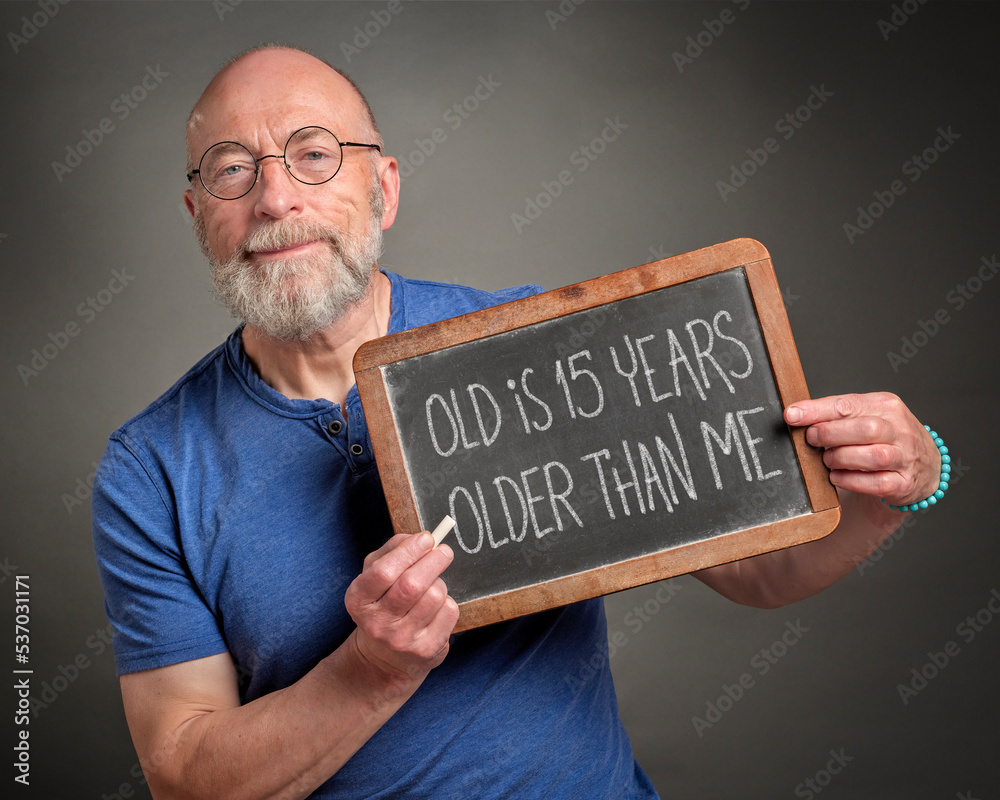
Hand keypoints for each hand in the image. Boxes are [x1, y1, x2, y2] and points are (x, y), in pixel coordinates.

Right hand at [344, 533, 458, 682]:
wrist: (385, 655)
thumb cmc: (382, 603)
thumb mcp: (374, 573)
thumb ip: (393, 549)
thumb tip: (422, 539)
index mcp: (358, 599)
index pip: (384, 572)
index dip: (409, 551)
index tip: (426, 539)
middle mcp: (377, 623)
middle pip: (412, 584)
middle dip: (434, 561)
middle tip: (443, 551)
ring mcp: (402, 639)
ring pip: (434, 596)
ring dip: (439, 583)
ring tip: (432, 586)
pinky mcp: (426, 650)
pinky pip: (449, 612)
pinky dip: (447, 602)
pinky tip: (436, 607)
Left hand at [784, 392, 940, 506]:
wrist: (925, 464)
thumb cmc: (884, 437)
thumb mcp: (866, 416)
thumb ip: (836, 415)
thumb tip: (795, 414)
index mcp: (885, 406)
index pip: (848, 404)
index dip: (817, 410)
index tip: (792, 415)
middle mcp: (900, 429)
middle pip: (864, 429)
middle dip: (830, 434)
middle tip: (811, 439)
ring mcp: (906, 457)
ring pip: (873, 456)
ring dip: (841, 458)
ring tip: (827, 460)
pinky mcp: (904, 482)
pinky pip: (877, 483)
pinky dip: (851, 481)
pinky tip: (836, 477)